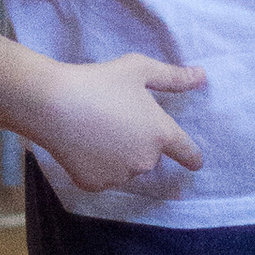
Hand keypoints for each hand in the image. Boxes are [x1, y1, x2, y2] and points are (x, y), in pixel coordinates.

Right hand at [37, 53, 207, 195]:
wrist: (52, 104)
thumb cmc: (99, 82)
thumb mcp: (139, 69)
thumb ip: (173, 77)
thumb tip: (201, 76)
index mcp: (160, 134)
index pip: (188, 153)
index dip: (192, 157)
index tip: (194, 162)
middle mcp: (145, 161)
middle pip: (150, 156)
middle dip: (139, 141)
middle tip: (116, 118)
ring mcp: (120, 176)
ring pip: (126, 167)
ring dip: (118, 155)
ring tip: (96, 128)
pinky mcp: (94, 185)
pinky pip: (102, 176)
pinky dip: (96, 165)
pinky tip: (82, 144)